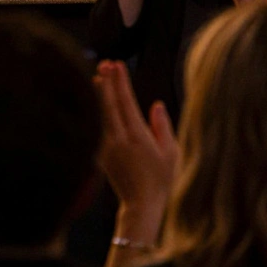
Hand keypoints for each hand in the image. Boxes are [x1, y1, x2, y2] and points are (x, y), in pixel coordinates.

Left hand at [94, 61, 176, 232]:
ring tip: (97, 76)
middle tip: (105, 63)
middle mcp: (119, 138)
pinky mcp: (99, 153)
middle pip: (109, 103)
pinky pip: (97, 126)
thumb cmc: (161, 179)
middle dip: (107, 81)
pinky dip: (96, 110)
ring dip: (99, 93)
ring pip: (100, 113)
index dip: (121, 81)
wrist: (140, 203)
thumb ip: (162, 127)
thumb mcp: (171, 152)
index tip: (118, 64)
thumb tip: (155, 105)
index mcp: (137, 136)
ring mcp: (106, 145)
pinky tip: (95, 101)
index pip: (126, 101)